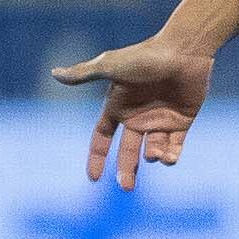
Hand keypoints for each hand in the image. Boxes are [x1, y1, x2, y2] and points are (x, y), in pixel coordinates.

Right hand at [50, 36, 214, 188]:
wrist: (184, 50)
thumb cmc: (146, 56)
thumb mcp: (111, 66)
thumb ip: (84, 73)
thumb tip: (54, 74)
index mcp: (118, 106)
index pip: (102, 137)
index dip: (97, 156)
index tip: (94, 178)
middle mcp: (138, 116)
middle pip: (128, 152)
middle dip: (126, 171)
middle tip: (126, 188)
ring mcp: (161, 119)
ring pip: (153, 151)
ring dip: (153, 157)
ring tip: (154, 153)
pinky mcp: (183, 121)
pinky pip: (175, 147)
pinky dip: (171, 156)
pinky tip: (169, 156)